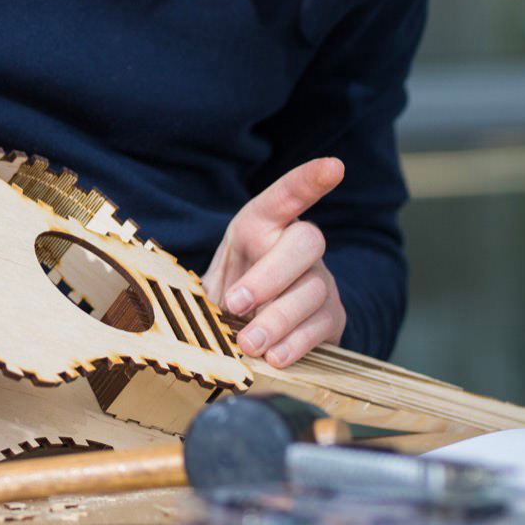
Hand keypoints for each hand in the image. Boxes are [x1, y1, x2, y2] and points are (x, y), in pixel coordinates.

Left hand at [203, 157, 347, 367]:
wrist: (254, 326)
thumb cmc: (230, 291)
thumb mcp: (211, 278)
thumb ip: (205, 285)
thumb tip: (190, 307)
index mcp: (263, 226)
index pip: (287, 196)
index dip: (309, 180)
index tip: (335, 167)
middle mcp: (298, 247)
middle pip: (307, 243)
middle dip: (271, 274)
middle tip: (236, 304)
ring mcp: (320, 281)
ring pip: (312, 290)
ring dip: (278, 319)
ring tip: (249, 344)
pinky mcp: (331, 317)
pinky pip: (320, 326)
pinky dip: (296, 343)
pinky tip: (276, 357)